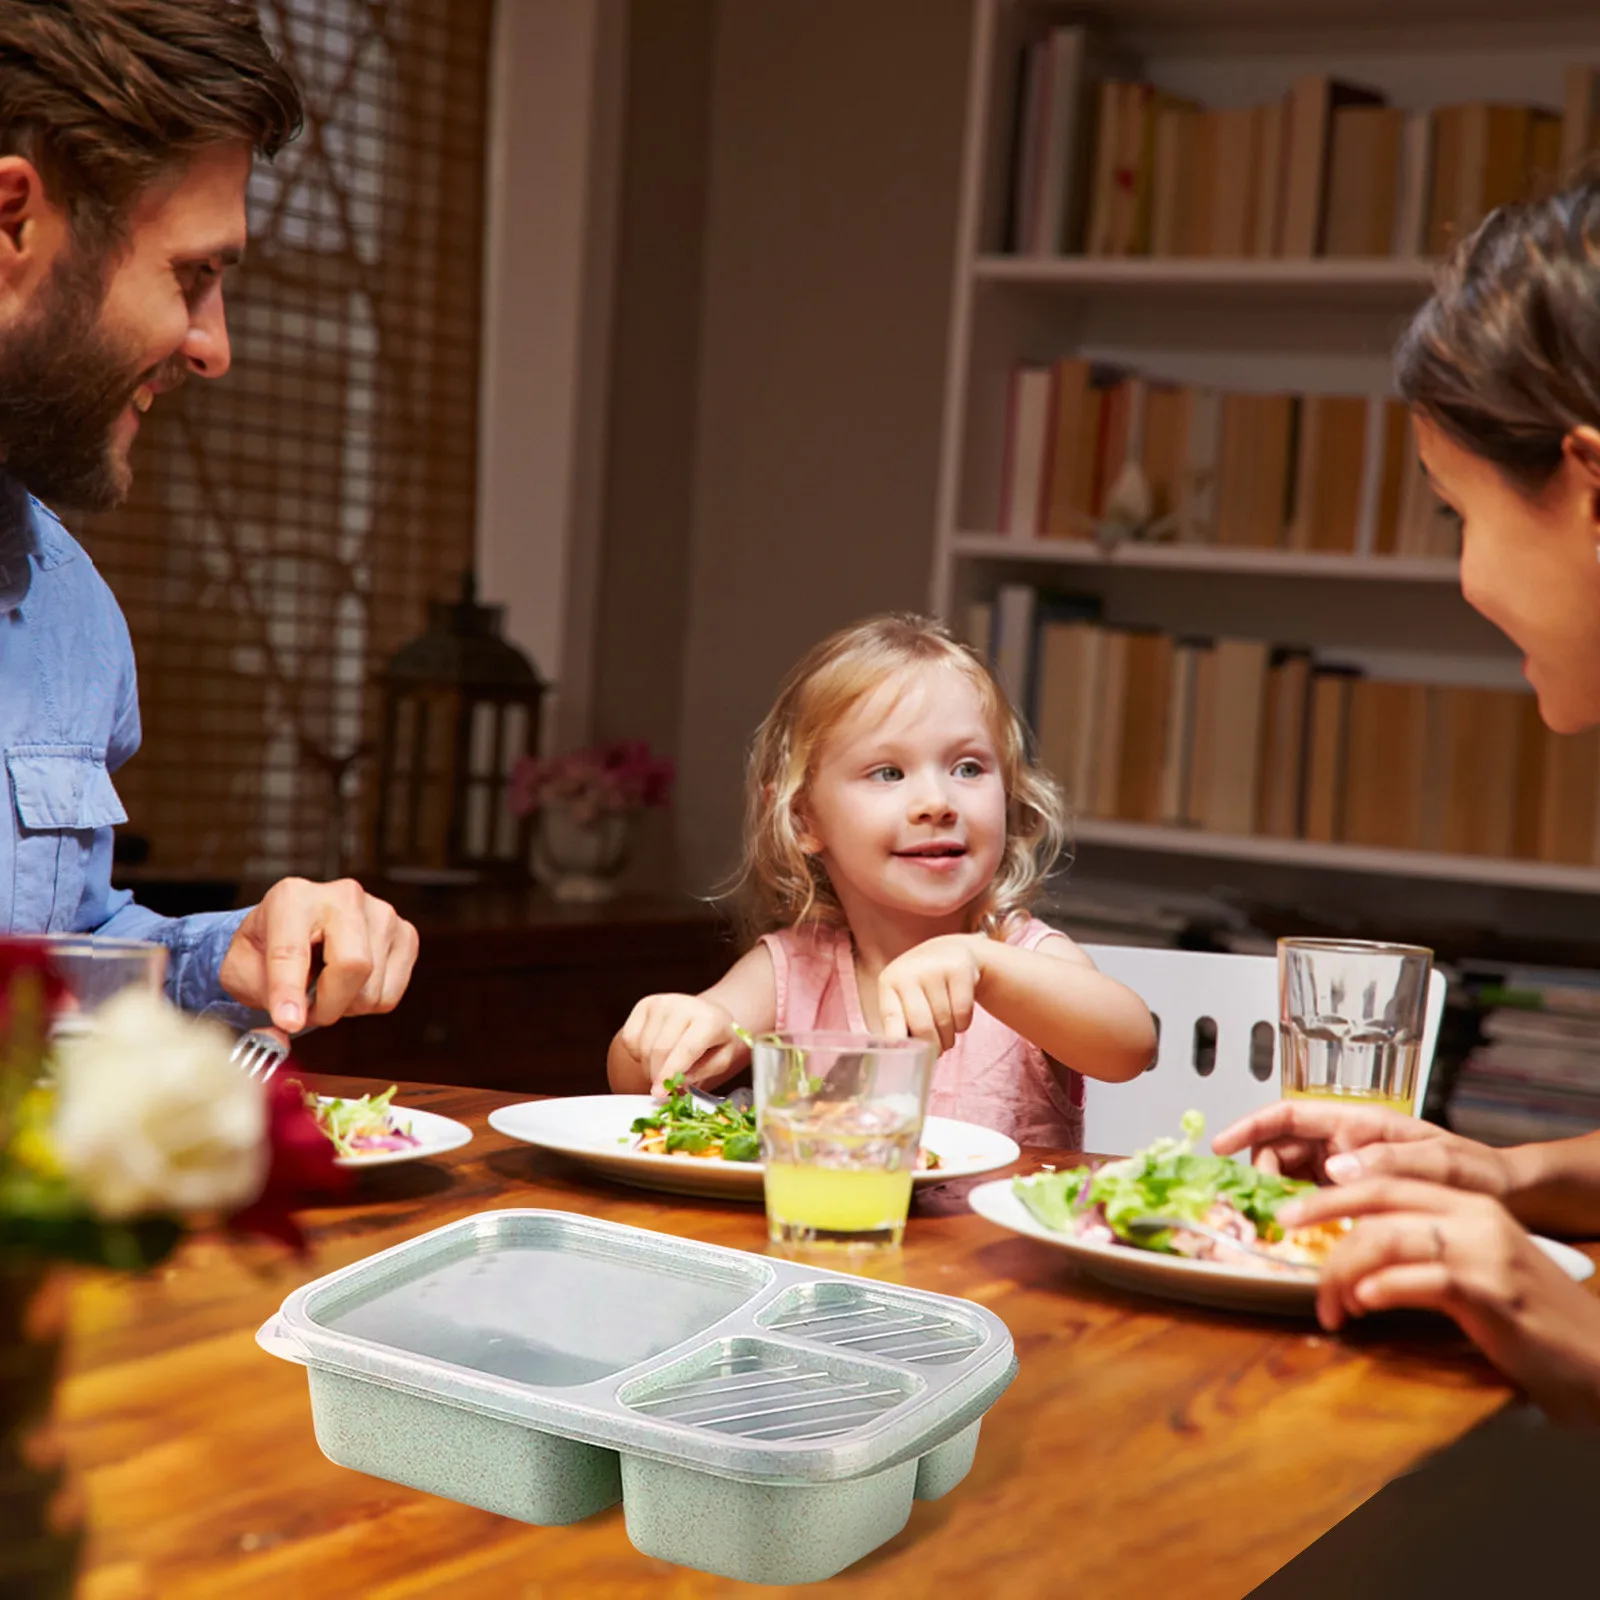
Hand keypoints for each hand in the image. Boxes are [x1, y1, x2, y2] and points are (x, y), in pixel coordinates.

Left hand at [219, 878, 418, 1033]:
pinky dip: (368, 1002)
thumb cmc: (269, 947)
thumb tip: (285, 1030)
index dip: (288, 990)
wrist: (299, 928)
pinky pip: (390, 994)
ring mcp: (381, 913)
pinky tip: (349, 982)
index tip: (288, 1022)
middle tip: (309, 1014)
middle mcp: (343, 896)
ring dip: (345, 1005)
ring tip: (326, 988)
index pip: (292, 950)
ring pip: (373, 987)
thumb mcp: (242, 969)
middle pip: (353, 964)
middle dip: (329, 1005)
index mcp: (292, 898)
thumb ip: (256, 997)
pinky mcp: (405, 933)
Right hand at [616, 993, 744, 1096]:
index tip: (659, 1093)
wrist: (708, 1014)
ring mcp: (661, 1002)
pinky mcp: (645, 1004)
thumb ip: (701, 1073)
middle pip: (660, 1050)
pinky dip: (638, 1054)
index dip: (670, 1074)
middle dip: (657, 1076)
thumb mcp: (722, 1060)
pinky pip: (629, 1039)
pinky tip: (653, 1052)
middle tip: (663, 1088)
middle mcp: (683, 1005)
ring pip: (643, 1047)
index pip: (686, 1049)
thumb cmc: (716, 1040)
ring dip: (648, 1067)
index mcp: (709, 1019)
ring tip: (663, 1068)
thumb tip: (675, 1083)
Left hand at [877, 935, 984, 1054]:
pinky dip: (963, 1025)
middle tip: (936, 1052)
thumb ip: (898, 1023)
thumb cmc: (921, 985)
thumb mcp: (903, 996)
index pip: (891, 1018)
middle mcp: (909, 972)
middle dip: (932, 1047)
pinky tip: (958, 1017)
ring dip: (949, 1038)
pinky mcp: (959, 969)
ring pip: (945, 1022)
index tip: (903, 1062)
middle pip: (922, 1026)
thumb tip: (897, 1060)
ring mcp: (934, 968)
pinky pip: (963, 1013)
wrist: (950, 951)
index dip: (898, 1042)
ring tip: (946, 1034)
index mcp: (889, 982)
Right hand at [1212, 1099, 1514, 1195]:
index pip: (1289, 1114)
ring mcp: (1346, 1167)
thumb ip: (1388, 1160)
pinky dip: (1297, 1210)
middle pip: (1280, 1147)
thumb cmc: (1476, 1171)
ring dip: (1276, 1193)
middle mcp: (1345, 1141)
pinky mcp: (1352, 1194)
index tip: (1219, 1144)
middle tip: (1264, 1204)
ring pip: (1289, 1174)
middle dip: (1260, 1170)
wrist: (1504, 1196)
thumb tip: (1335, 1168)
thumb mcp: (1439, 1161)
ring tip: (1279, 1221)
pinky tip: (1301, 1232)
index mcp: (1359, 1122)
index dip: (1249, 1125)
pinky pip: (1310, 1196)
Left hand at [1279, 1178, 1599, 1423]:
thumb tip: (1355, 1253)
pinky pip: (1418, 1279)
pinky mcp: (1491, 1292)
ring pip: (1387, 1239)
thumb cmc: (1529, 1317)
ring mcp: (1485, 1252)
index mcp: (1470, 1203)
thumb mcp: (1475, 1267)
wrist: (1598, 1358)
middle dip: (1323, 1213)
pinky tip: (1362, 1306)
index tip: (1294, 1207)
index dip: (1334, 1190)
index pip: (1387, 1179)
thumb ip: (1424, 1248)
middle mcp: (1476, 1216)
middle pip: (1379, 1196)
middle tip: (1288, 1233)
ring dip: (1342, 1272)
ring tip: (1329, 1305)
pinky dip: (1381, 1289)